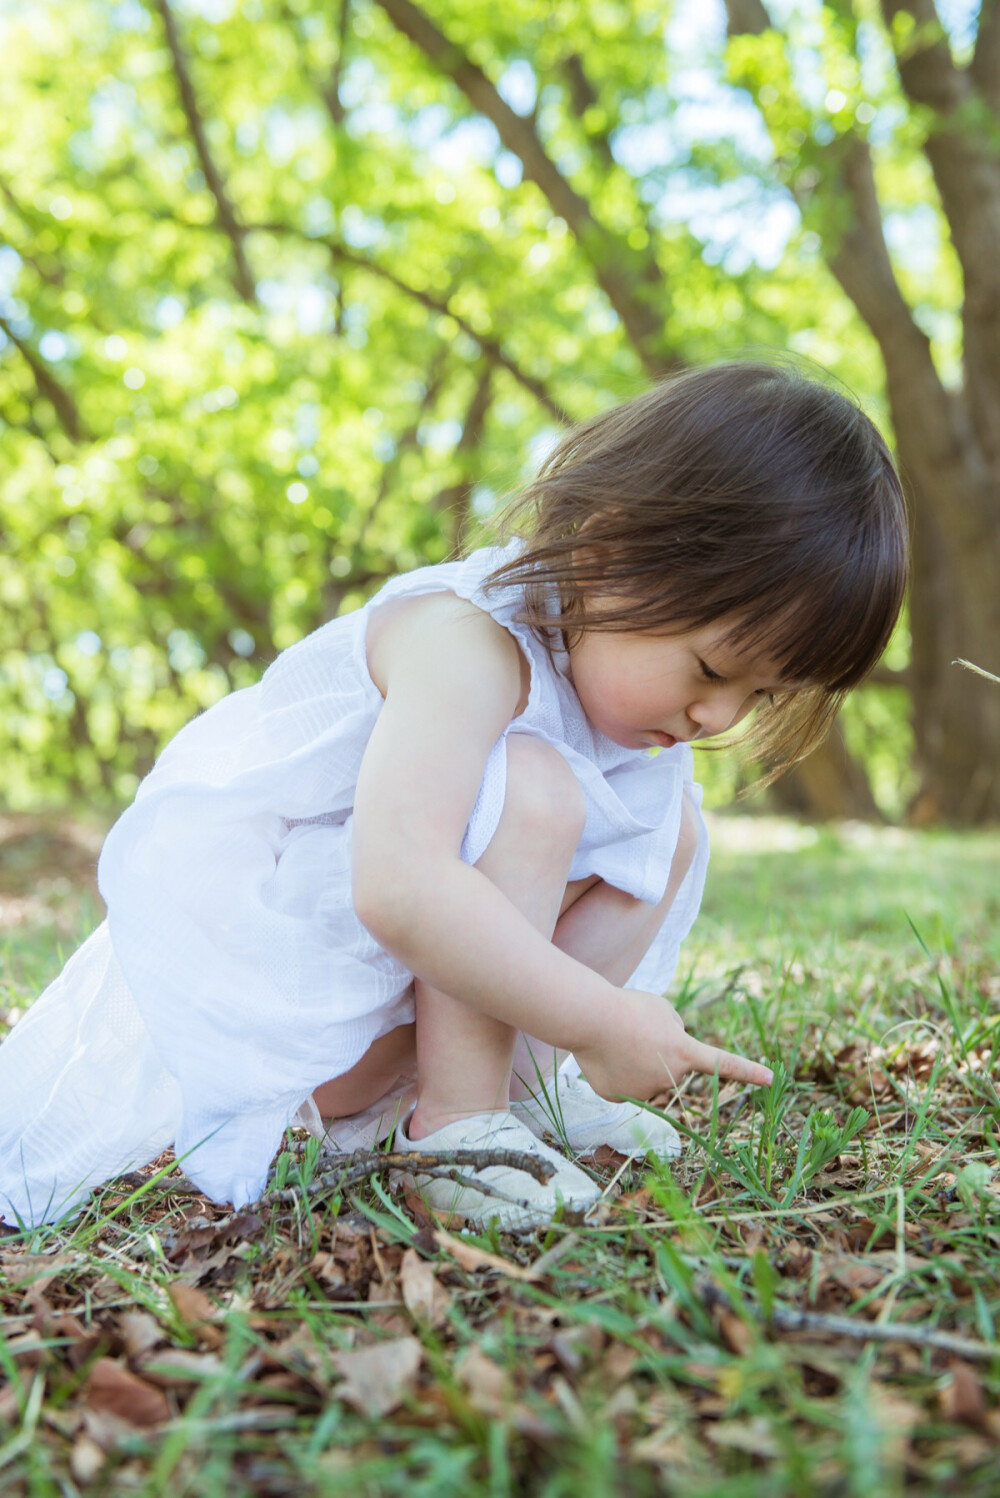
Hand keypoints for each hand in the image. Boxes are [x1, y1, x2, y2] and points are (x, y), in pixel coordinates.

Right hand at [574, 988, 772, 1101]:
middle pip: (671, 1068)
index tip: (771, 1079)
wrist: (590, 1018)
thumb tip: (670, 1056)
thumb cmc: (629, 1007)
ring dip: (637, 1062)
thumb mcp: (663, 1009)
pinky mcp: (618, 1097)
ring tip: (618, 1040)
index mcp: (684, 1052)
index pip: (723, 1063)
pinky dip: (616, 1072)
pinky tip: (604, 1055)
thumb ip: (676, 1032)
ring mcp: (643, 1091)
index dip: (748, 1071)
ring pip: (646, 1078)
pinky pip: (624, 1085)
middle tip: (638, 1032)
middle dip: (660, 1054)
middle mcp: (669, 1077)